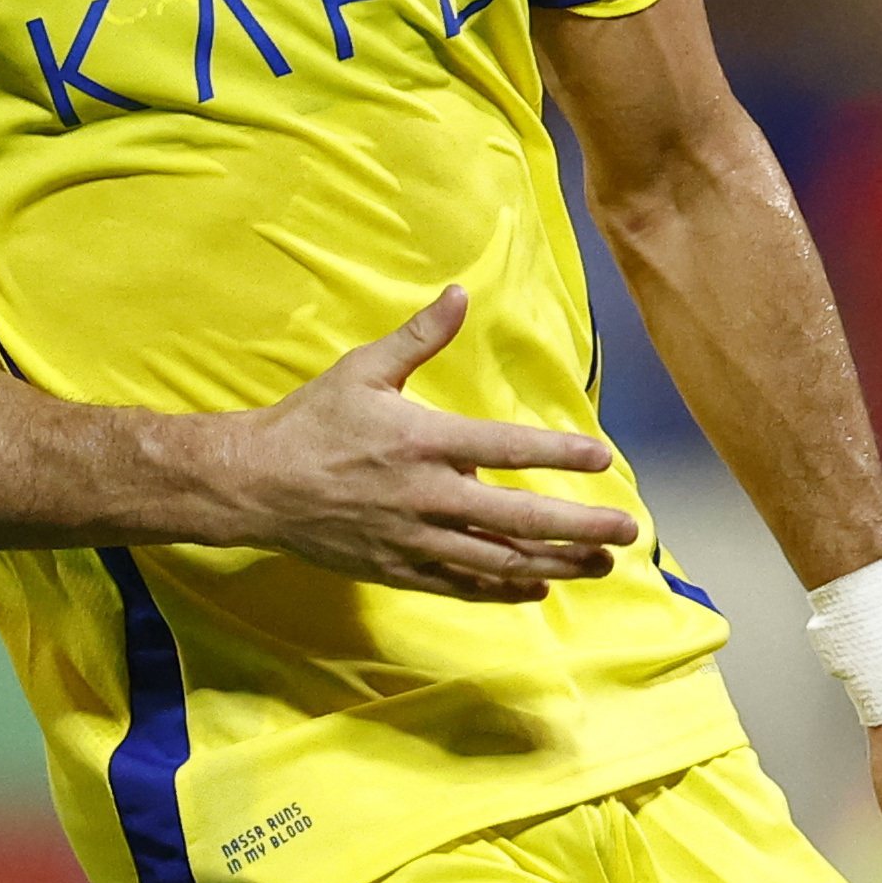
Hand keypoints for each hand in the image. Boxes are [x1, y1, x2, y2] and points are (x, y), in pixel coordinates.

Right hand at [211, 286, 639, 601]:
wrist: (255, 484)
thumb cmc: (311, 422)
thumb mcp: (363, 369)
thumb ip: (419, 336)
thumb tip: (460, 293)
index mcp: (423, 441)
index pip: (506, 448)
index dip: (559, 454)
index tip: (603, 459)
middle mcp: (427, 496)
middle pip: (517, 518)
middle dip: (578, 527)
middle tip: (626, 532)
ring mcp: (414, 539)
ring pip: (498, 560)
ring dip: (555, 564)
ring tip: (599, 564)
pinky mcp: (398, 569)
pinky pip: (462, 585)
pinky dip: (503, 589)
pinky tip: (537, 587)